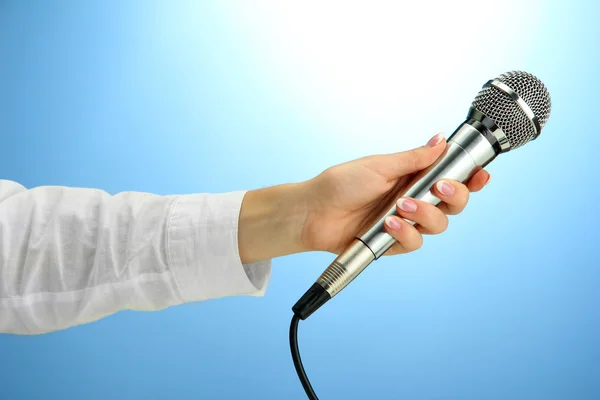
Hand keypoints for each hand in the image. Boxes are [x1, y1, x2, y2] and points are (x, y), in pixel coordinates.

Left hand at [238, 134, 490, 262]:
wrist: (314, 212)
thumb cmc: (340, 183)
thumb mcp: (379, 165)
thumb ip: (414, 159)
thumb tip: (440, 141)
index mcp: (412, 176)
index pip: (451, 177)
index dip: (470, 178)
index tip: (481, 174)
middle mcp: (413, 199)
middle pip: (454, 204)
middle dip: (454, 196)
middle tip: (439, 187)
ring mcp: (405, 222)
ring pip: (439, 225)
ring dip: (425, 215)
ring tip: (401, 207)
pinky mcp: (393, 243)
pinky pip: (415, 243)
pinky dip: (406, 234)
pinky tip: (389, 225)